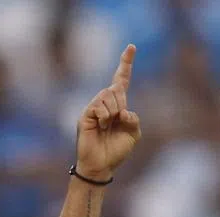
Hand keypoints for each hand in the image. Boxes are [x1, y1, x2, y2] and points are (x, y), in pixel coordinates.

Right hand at [75, 44, 140, 181]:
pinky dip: (105, 115)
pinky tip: (103, 126)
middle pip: (116, 87)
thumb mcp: (133, 135)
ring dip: (114, 111)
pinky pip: (98, 105)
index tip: (131, 47)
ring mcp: (93, 108)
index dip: (126, 63)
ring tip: (109, 125)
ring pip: (107, 95)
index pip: (121, 80)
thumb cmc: (116, 151)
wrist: (102, 166)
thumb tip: (123, 110)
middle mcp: (104, 103)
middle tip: (118, 120)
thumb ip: (133, 119)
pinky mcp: (86, 115)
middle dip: (122, 103)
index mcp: (117, 105)